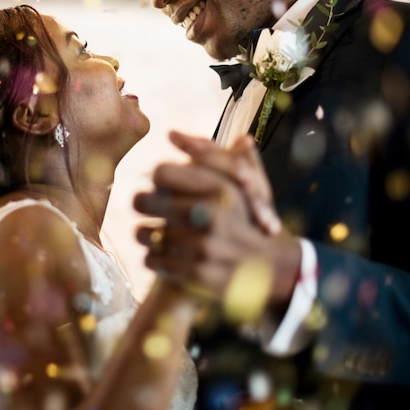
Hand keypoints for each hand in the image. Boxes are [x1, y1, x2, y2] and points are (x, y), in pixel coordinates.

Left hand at [134, 132, 301, 315]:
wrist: (267, 268)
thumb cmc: (245, 216)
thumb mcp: (238, 180)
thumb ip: (208, 153)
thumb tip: (172, 134)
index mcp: (218, 189)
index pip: (161, 172)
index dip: (159, 177)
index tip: (161, 184)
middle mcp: (209, 217)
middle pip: (143, 200)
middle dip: (142, 202)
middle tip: (142, 204)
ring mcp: (201, 248)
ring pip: (144, 233)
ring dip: (143, 233)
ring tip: (149, 232)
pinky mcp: (194, 275)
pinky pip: (151, 260)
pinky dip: (152, 258)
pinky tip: (159, 254)